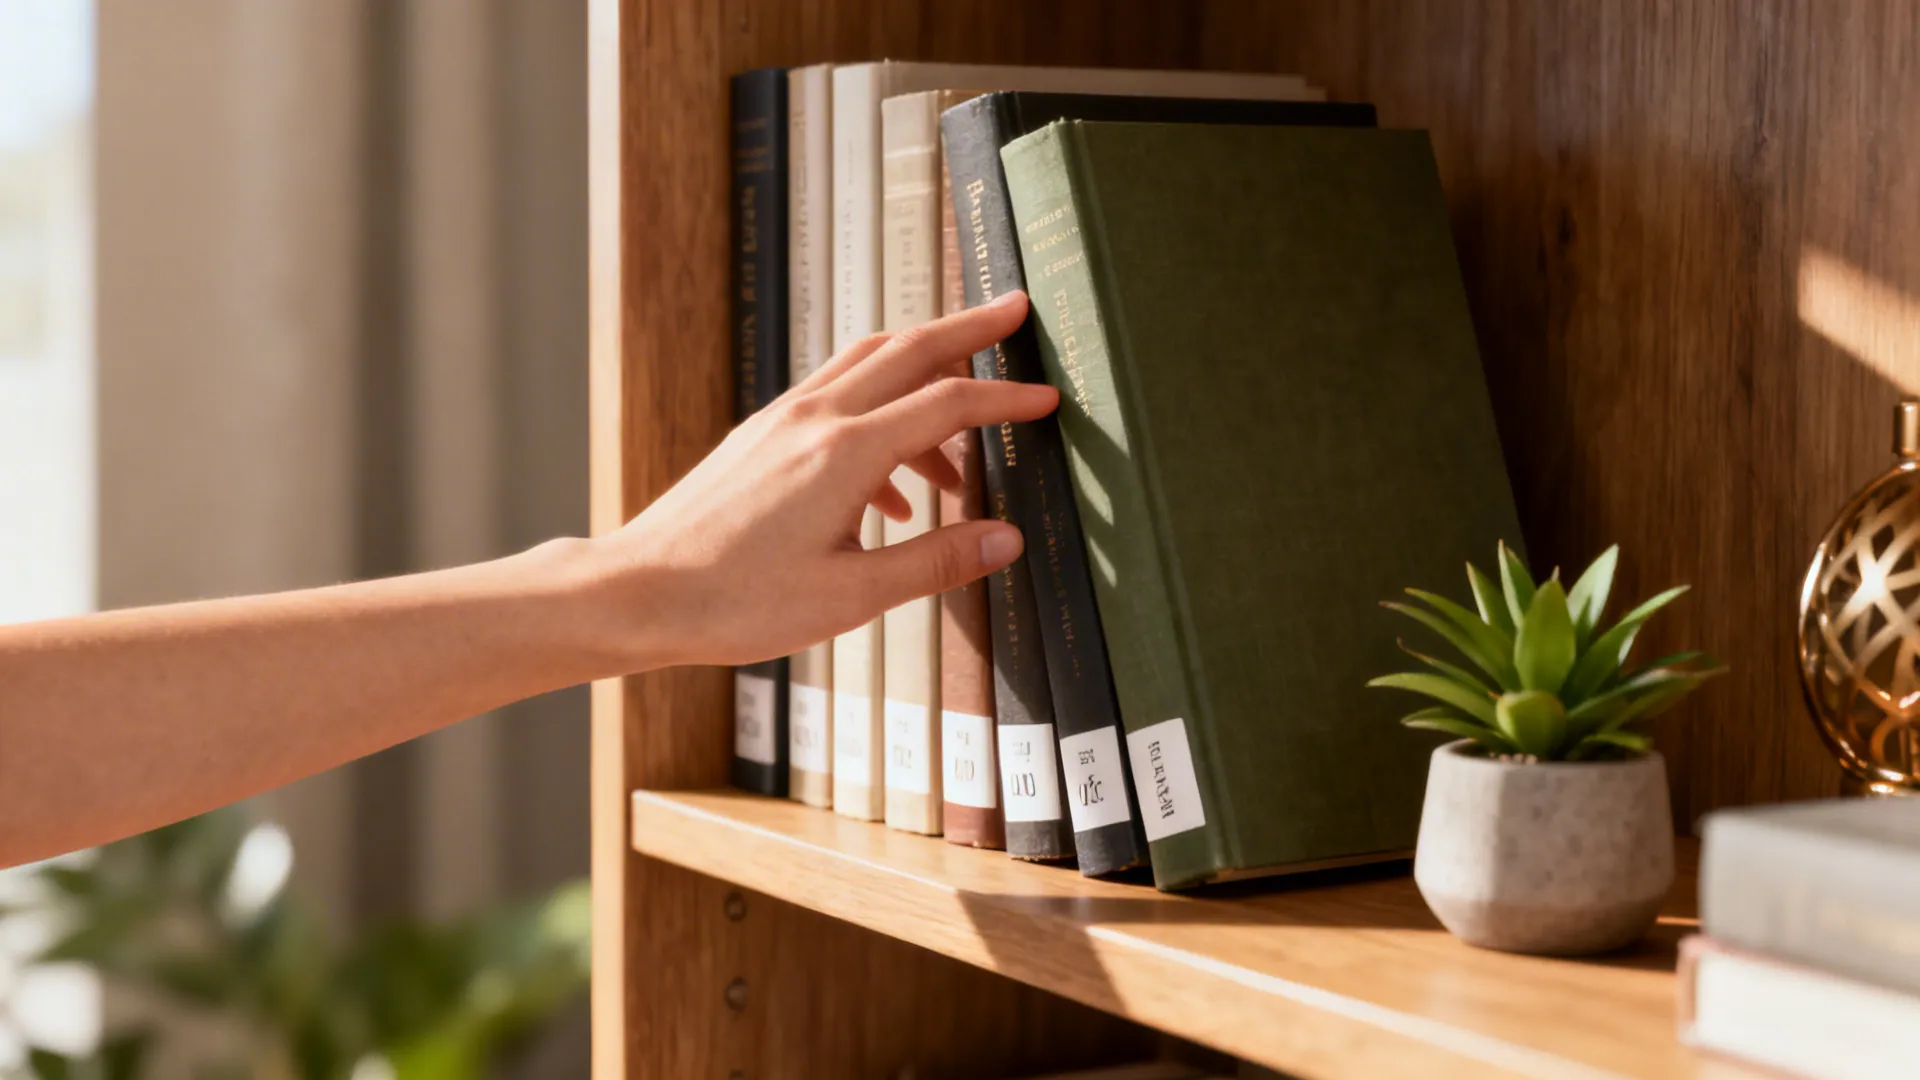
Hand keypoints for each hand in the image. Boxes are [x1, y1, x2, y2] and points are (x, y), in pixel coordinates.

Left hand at [593, 290, 1054, 669]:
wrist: (638, 592)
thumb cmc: (736, 602)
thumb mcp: (852, 596)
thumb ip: (935, 560)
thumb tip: (1006, 538)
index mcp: (845, 453)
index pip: (949, 404)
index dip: (1007, 398)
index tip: (1048, 398)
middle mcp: (814, 418)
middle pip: (908, 348)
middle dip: (969, 329)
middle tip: (1015, 311)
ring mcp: (781, 420)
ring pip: (867, 364)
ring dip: (922, 372)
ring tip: (962, 436)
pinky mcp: (759, 436)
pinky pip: (835, 400)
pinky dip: (878, 417)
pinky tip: (891, 493)